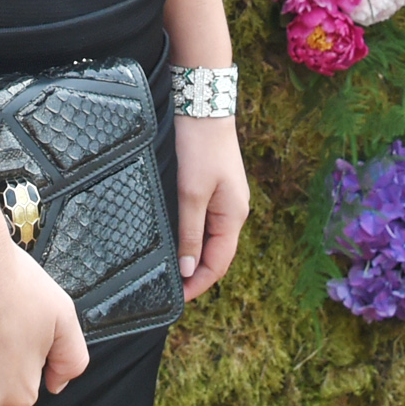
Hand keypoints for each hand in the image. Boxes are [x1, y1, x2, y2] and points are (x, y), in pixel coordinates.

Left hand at [173, 116, 248, 300]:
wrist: (204, 107)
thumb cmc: (201, 148)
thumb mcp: (191, 194)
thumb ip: (190, 234)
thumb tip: (189, 270)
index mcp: (234, 216)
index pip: (219, 263)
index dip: (199, 284)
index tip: (177, 298)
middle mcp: (234, 211)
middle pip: (218, 254)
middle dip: (197, 275)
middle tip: (170, 290)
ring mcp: (226, 199)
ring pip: (212, 239)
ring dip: (195, 258)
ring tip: (171, 272)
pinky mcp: (216, 188)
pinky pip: (207, 222)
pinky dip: (194, 237)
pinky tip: (179, 241)